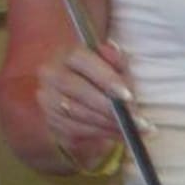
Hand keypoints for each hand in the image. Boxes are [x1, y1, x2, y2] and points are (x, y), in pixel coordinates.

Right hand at [37, 41, 133, 160]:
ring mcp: (48, 98)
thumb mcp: (115, 67)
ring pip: (78, 113)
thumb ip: (116, 60)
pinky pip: (76, 129)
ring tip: (133, 130)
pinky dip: (101, 134)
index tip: (128, 96)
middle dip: (110, 108)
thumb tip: (113, 49)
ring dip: (108, 124)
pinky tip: (120, 135)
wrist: (83, 98)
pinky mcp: (52, 119)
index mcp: (67, 54)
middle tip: (135, 120)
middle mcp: (51, 74)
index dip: (106, 78)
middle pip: (79, 90)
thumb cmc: (103, 79)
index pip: (82, 60)